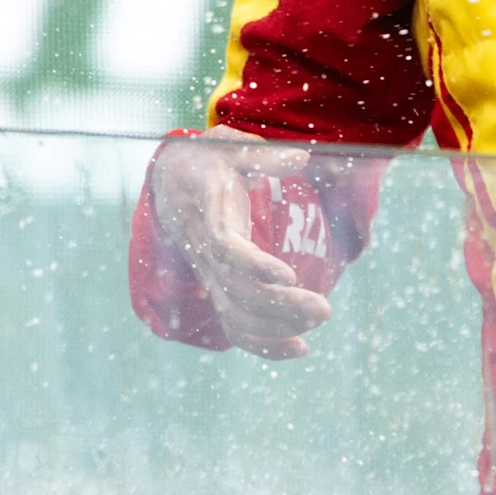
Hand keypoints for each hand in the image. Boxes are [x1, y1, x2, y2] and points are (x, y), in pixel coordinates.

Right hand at [147, 127, 333, 359]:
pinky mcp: (217, 288)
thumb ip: (261, 156)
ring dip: (278, 327)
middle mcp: (204, 252)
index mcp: (208, 215)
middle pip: (237, 291)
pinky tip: (299, 348)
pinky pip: (234, 326)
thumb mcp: (228, 146)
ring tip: (319, 318)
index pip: (224, 248)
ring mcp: (209, 275)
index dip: (253, 266)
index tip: (288, 275)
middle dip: (281, 306)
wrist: (171, 184)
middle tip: (325, 310)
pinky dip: (264, 344)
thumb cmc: (207, 162)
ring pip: (236, 314)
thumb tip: (299, 157)